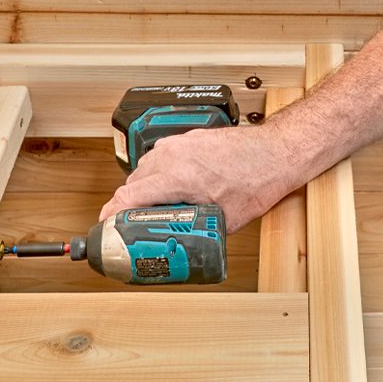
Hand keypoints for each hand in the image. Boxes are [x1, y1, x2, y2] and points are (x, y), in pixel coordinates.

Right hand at [98, 124, 302, 233]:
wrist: (276, 153)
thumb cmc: (257, 181)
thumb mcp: (222, 220)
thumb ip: (194, 228)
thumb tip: (180, 243)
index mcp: (177, 177)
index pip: (127, 197)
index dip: (110, 216)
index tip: (105, 227)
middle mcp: (173, 156)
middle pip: (132, 183)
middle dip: (127, 205)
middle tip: (130, 225)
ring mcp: (179, 143)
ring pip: (145, 167)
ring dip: (142, 188)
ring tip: (151, 207)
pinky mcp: (188, 138)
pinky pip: (161, 156)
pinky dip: (158, 173)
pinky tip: (169, 186)